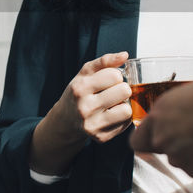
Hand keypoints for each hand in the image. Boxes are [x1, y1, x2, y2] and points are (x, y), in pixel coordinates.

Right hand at [29, 52, 133, 175]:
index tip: (108, 80)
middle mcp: (84, 108)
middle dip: (122, 89)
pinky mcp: (101, 137)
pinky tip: (111, 115)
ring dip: (123, 105)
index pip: (115, 75)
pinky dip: (121, 118)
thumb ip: (105, 61)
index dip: (115, 75)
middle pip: (124, 91)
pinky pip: (126, 124)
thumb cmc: (78, 92)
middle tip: (113, 92)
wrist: (66, 120)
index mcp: (80, 88)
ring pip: (127, 110)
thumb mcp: (85, 73)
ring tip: (113, 104)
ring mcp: (93, 125)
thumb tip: (125, 55)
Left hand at [129, 72, 192, 177]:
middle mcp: (163, 139)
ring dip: (192, 153)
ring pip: (181, 160)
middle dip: (175, 143)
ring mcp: (180, 157)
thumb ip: (187, 98)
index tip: (155, 136)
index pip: (138, 139)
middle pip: (161, 149)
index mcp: (160, 115)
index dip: (146, 138)